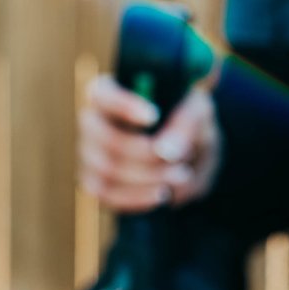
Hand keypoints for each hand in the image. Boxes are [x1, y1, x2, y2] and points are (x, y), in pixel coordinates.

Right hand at [78, 75, 221, 211]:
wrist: (188, 157)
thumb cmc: (189, 124)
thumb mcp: (199, 114)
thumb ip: (187, 125)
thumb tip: (166, 152)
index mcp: (113, 92)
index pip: (103, 95)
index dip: (124, 106)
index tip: (153, 117)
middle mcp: (92, 122)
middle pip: (106, 140)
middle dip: (146, 154)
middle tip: (180, 160)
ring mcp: (89, 154)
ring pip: (108, 171)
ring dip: (148, 178)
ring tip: (181, 176)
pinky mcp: (94, 183)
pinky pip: (106, 194)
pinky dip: (137, 197)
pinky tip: (163, 194)